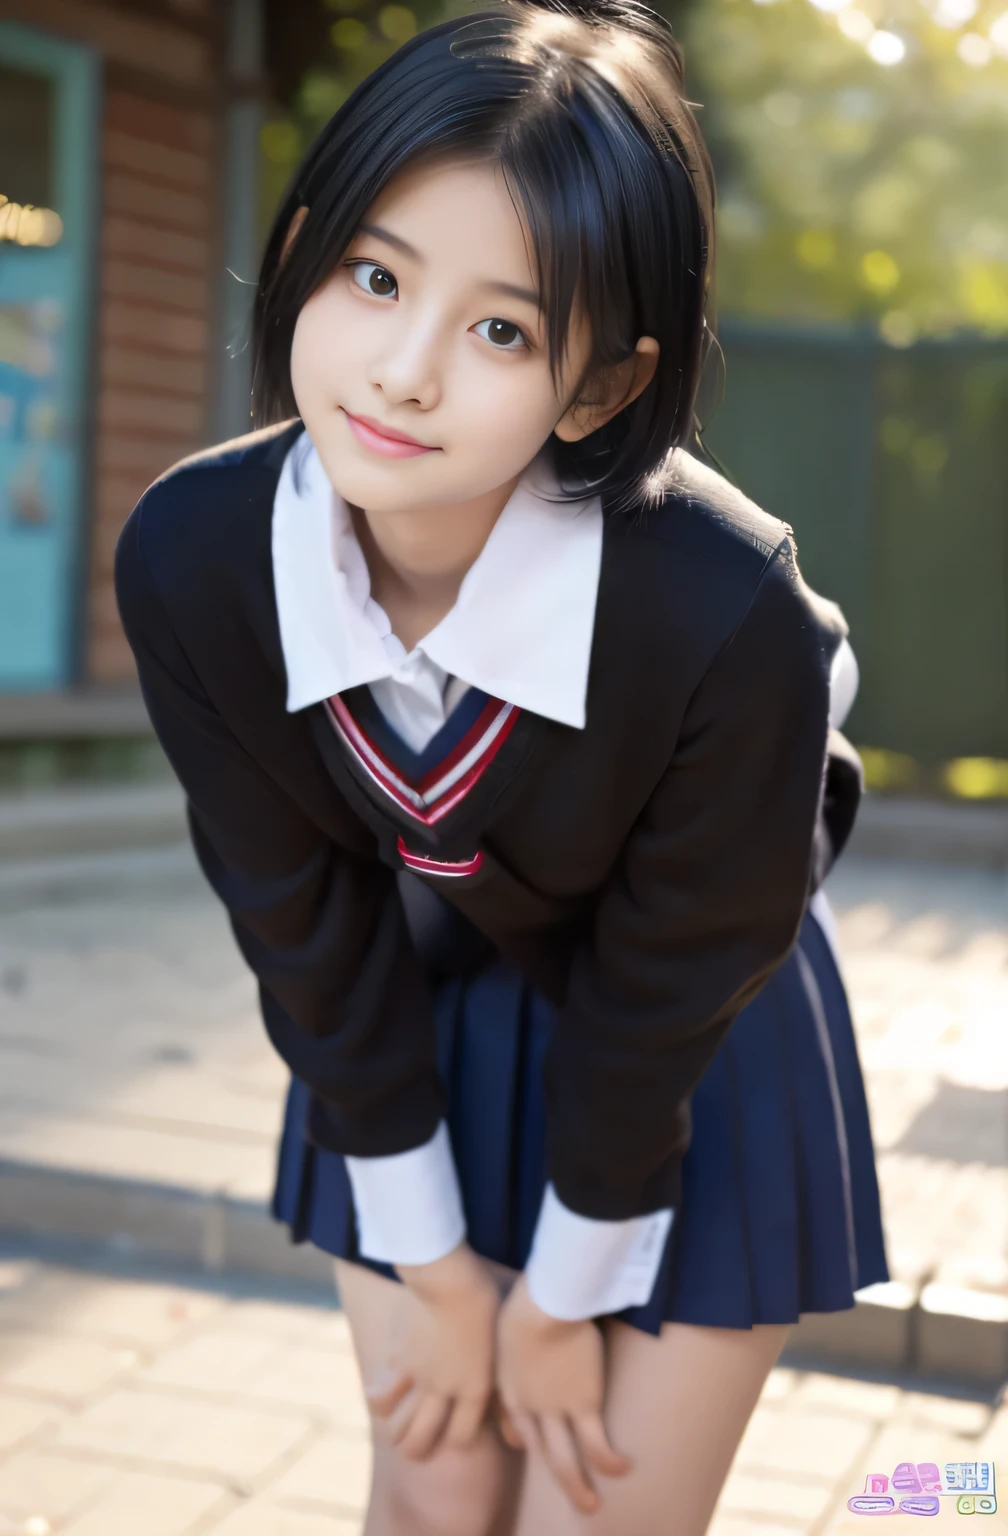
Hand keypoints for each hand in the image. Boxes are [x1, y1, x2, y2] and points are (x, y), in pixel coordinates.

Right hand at [366, 1243, 499, 1461]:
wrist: (448, 1278)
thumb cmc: (487, 1300)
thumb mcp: (502, 1342)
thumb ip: (502, 1374)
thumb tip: (509, 1396)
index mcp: (476, 1387)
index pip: (462, 1435)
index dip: (458, 1440)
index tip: (456, 1435)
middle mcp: (445, 1390)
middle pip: (423, 1438)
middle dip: (418, 1449)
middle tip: (417, 1447)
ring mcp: (418, 1376)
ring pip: (398, 1424)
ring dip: (396, 1431)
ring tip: (397, 1429)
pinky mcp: (398, 1358)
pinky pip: (382, 1393)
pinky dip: (379, 1398)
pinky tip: (382, 1395)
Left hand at [496, 1275, 631, 1512]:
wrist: (542, 1306)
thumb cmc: (525, 1301)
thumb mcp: (507, 1327)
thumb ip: (514, 1341)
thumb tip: (518, 1331)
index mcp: (508, 1388)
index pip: (514, 1424)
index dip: (523, 1438)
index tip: (526, 1445)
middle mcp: (529, 1408)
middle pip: (541, 1451)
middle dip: (556, 1477)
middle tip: (572, 1496)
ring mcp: (555, 1411)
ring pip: (565, 1461)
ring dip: (578, 1487)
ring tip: (592, 1506)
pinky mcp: (583, 1404)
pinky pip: (596, 1443)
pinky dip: (608, 1461)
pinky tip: (622, 1468)